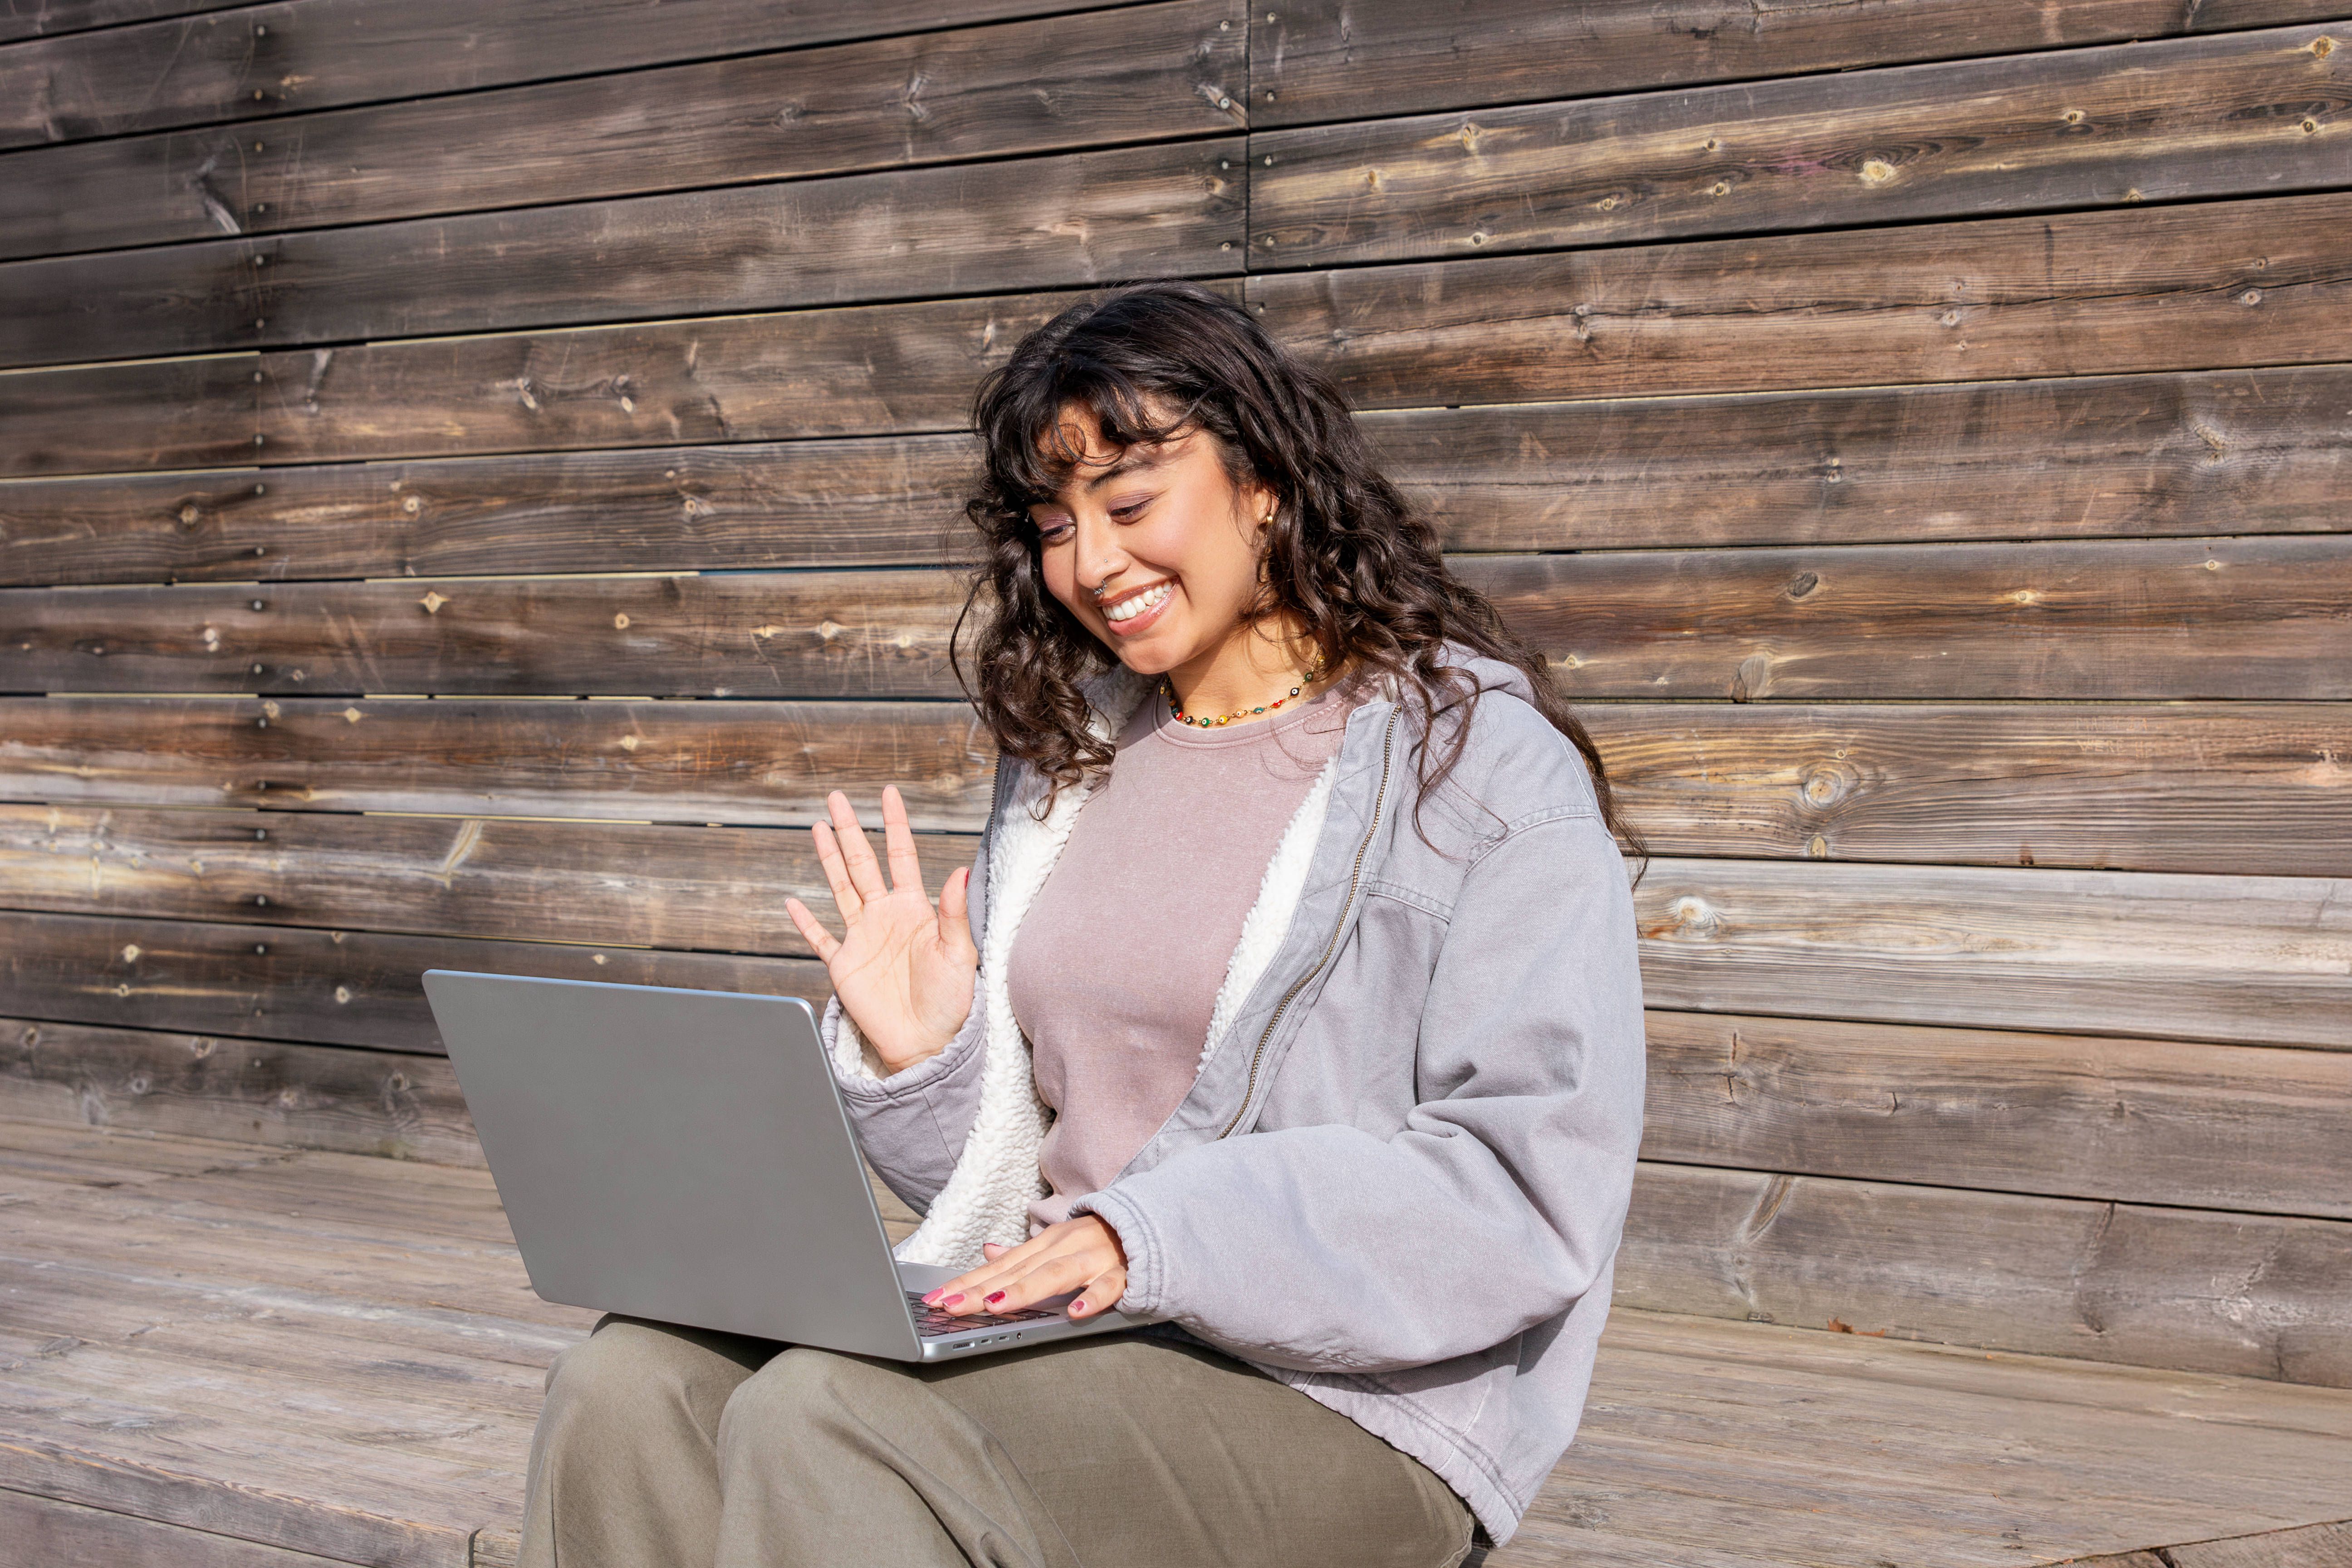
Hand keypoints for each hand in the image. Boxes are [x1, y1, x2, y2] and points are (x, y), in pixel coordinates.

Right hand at [783, 784, 977, 1075]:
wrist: (928, 1041)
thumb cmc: (953, 1001)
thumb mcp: (960, 953)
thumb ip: (956, 913)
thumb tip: (960, 872)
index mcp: (915, 909)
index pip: (902, 856)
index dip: (895, 824)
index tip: (889, 794)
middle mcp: (885, 916)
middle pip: (863, 863)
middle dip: (850, 830)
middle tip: (837, 798)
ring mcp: (862, 938)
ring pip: (840, 888)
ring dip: (828, 859)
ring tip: (818, 827)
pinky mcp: (844, 964)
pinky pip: (820, 937)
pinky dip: (805, 921)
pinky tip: (792, 902)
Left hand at [923, 1216, 1128, 1319]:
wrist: (1154, 1220)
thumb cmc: (1102, 1239)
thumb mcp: (1059, 1242)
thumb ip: (1024, 1253)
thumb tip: (988, 1251)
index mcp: (1046, 1245)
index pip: (999, 1267)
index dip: (966, 1283)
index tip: (934, 1300)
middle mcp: (1064, 1248)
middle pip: (1017, 1271)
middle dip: (981, 1290)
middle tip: (948, 1306)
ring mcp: (1095, 1257)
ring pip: (1056, 1275)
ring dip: (1025, 1290)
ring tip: (995, 1306)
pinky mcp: (1126, 1272)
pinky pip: (1110, 1285)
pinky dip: (1094, 1296)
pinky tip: (1077, 1311)